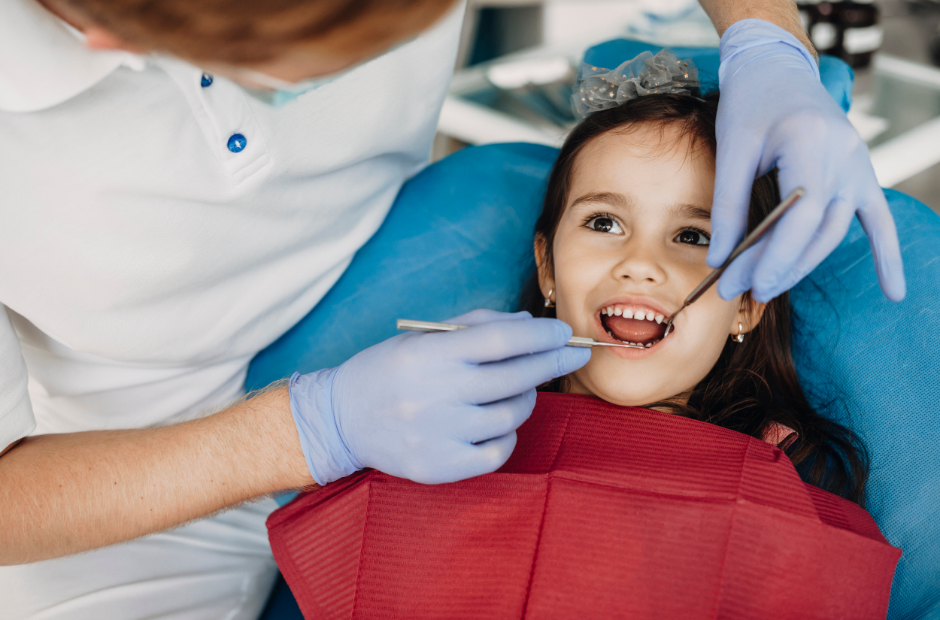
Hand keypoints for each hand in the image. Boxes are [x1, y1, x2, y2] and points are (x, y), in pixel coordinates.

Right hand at [288, 309, 589, 484]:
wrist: (341, 418)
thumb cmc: (389, 371)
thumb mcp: (424, 337)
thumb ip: (478, 326)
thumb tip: (531, 326)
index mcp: (429, 355)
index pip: (499, 341)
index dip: (540, 337)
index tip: (564, 333)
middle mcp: (433, 395)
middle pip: (514, 378)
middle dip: (550, 363)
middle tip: (571, 355)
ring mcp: (437, 434)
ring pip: (511, 416)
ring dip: (525, 399)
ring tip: (516, 390)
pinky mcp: (439, 467)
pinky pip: (497, 452)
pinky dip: (507, 435)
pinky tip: (497, 423)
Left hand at [710, 19, 904, 302]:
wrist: (776, 70)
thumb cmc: (750, 104)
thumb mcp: (731, 148)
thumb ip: (727, 205)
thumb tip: (719, 260)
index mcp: (811, 143)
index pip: (800, 215)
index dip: (772, 256)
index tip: (741, 284)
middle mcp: (845, 156)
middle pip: (816, 230)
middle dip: (777, 266)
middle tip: (738, 292)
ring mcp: (858, 165)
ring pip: (834, 232)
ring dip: (801, 265)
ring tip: (764, 289)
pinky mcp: (860, 173)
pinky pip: (878, 220)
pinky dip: (886, 255)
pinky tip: (894, 293)